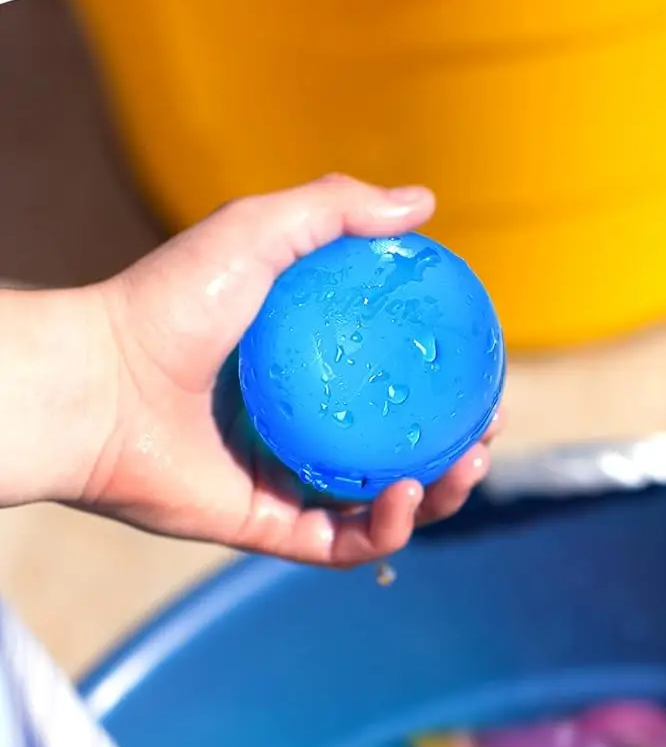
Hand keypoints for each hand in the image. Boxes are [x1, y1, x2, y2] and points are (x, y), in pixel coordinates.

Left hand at [7, 175, 499, 564]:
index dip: (448, 390)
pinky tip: (409, 497)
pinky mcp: (267, 527)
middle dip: (458, 454)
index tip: (486, 380)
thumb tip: (425, 202)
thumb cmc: (164, 305)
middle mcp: (302, 429)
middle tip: (486, 436)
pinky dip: (385, 528)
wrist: (98, 383)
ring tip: (465, 468)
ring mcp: (286, 482)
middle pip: (401, 453)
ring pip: (382, 508)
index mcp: (307, 371)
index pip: (395, 387)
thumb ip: (336, 209)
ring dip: (437, 498)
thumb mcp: (258, 231)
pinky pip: (341, 543)